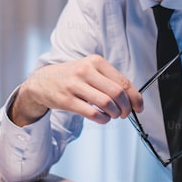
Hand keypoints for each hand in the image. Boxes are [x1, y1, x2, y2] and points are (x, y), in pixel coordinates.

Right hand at [10, 57, 142, 125]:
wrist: (42, 81)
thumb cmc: (71, 77)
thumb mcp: (89, 69)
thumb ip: (109, 80)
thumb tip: (132, 98)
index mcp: (95, 61)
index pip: (123, 81)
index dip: (135, 97)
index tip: (138, 107)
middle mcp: (86, 70)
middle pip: (117, 93)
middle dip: (126, 108)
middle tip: (124, 114)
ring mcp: (75, 85)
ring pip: (106, 103)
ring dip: (114, 114)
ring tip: (113, 115)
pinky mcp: (67, 100)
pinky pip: (92, 113)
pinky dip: (103, 119)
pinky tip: (102, 118)